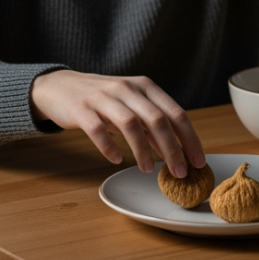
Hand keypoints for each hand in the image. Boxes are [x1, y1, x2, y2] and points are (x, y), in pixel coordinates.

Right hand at [29, 70, 204, 177]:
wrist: (59, 87)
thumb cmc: (102, 100)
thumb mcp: (131, 107)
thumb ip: (152, 126)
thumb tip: (176, 152)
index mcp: (145, 87)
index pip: (176, 113)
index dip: (190, 139)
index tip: (198, 161)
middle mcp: (127, 89)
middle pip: (157, 120)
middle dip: (172, 149)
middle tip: (180, 172)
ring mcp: (103, 98)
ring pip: (131, 124)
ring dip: (143, 150)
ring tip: (148, 169)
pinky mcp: (81, 109)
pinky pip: (98, 130)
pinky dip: (109, 147)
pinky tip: (115, 159)